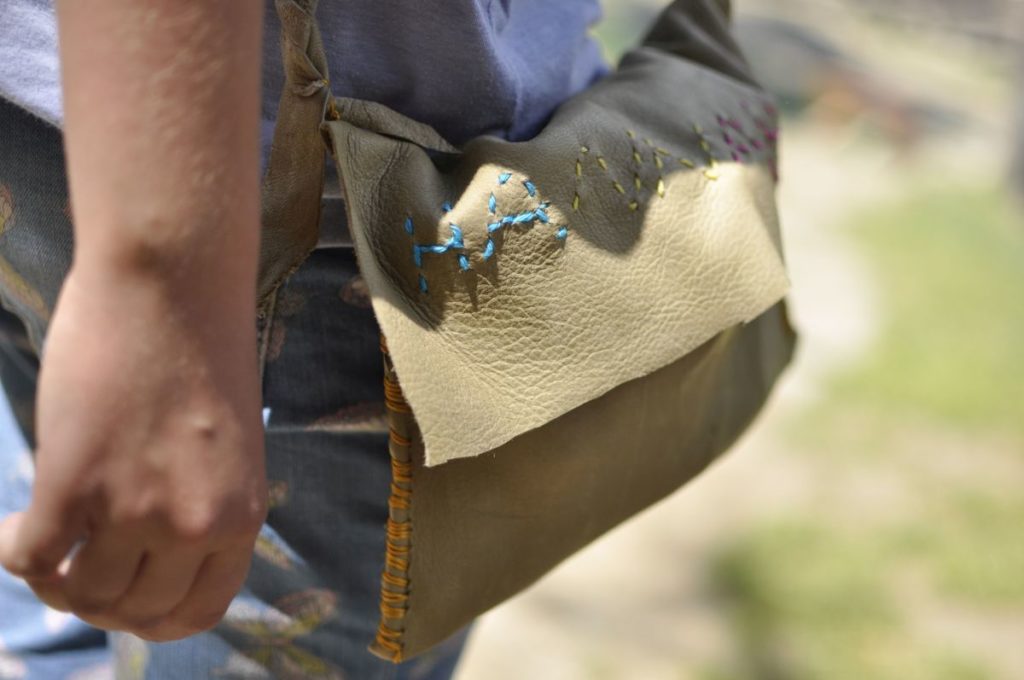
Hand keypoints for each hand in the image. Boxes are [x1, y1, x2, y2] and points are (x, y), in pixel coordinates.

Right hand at [0, 264, 266, 640]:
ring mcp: (135, 509)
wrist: (174, 284)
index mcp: (241, 516)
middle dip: (100, 598)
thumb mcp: (227, 445)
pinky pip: (32, 560)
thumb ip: (201, 502)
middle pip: (135, 610)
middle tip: (75, 562)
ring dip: (56, 578)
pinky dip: (13, 554)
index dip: (155, 619)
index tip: (128, 602)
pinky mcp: (75, 483)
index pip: (199, 612)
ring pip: (83, 592)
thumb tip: (151, 552)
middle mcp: (195, 525)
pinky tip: (11, 526)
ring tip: (44, 538)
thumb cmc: (201, 351)